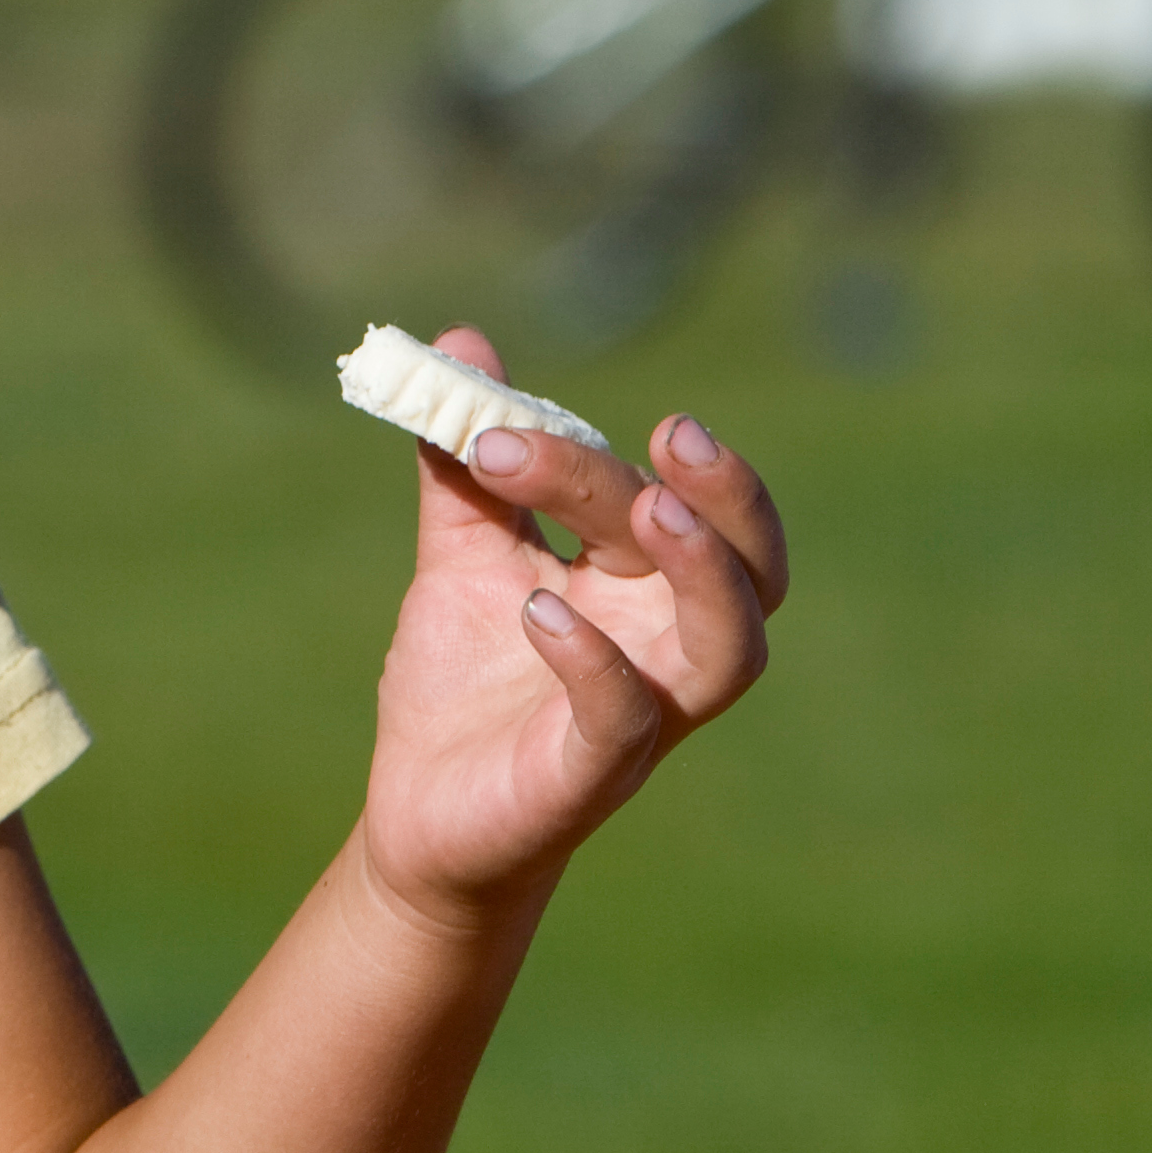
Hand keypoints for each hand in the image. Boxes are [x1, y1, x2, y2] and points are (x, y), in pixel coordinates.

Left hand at [354, 327, 785, 937]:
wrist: (415, 812)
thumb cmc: (460, 685)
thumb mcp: (460, 556)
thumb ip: (463, 464)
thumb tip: (460, 340)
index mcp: (640, 586)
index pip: (687, 506)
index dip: (644, 457)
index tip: (523, 417)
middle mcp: (661, 645)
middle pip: (736, 564)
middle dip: (718, 496)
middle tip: (669, 435)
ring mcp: (640, 715)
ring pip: (731, 648)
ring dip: (702, 572)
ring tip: (650, 508)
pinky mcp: (589, 775)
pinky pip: (624, 718)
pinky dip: (594, 658)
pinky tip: (541, 608)